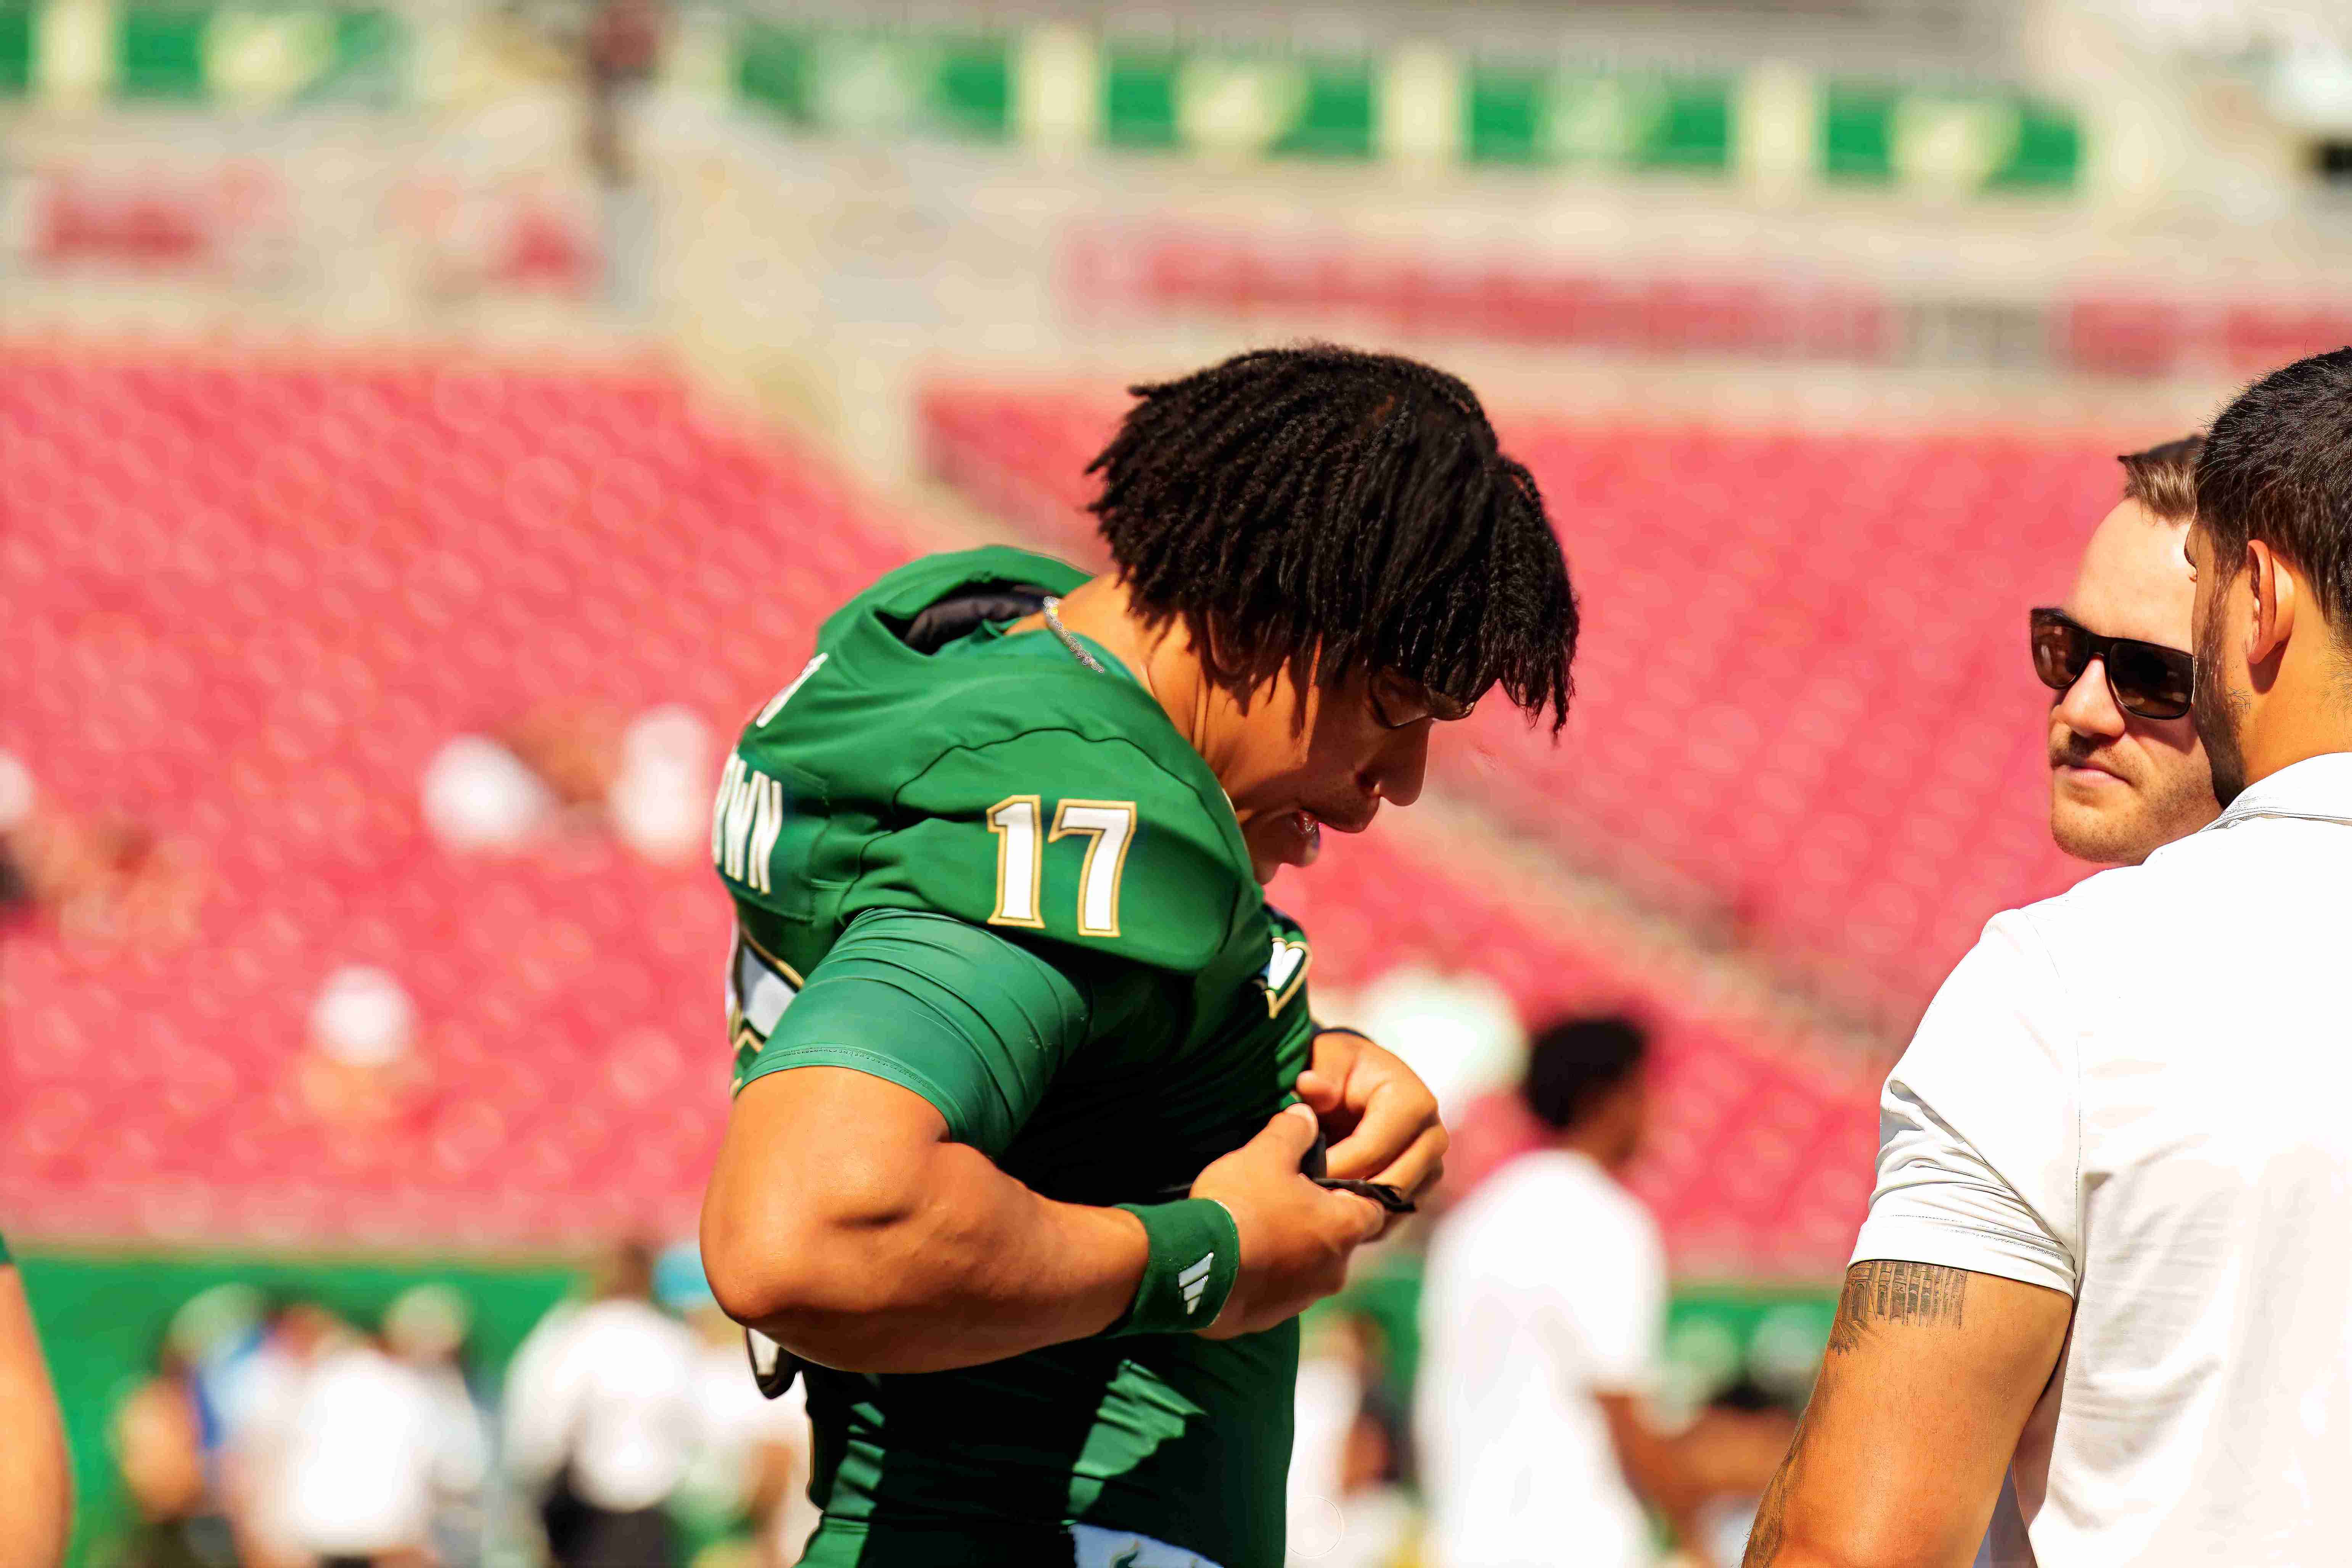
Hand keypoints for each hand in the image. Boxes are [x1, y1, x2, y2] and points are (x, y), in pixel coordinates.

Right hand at [1191, 1104, 1384, 1338]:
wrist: (1193, 1266)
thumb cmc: (1241, 1204)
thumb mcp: (1265, 1153)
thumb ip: (1293, 1131)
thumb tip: (1307, 1115)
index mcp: (1344, 1228)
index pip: (1373, 1208)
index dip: (1354, 1190)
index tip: (1330, 1179)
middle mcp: (1334, 1270)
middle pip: (1337, 1239)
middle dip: (1316, 1221)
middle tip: (1282, 1199)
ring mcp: (1303, 1299)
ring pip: (1308, 1267)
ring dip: (1290, 1250)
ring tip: (1255, 1228)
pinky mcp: (1271, 1318)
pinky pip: (1277, 1291)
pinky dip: (1266, 1275)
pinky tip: (1239, 1257)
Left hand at [1296, 1028, 1446, 1210]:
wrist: (1361, 1082)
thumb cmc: (1342, 1068)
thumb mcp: (1329, 1057)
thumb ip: (1321, 1072)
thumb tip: (1309, 1085)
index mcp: (1414, 1102)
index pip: (1373, 1150)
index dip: (1334, 1166)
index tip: (1298, 1172)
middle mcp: (1433, 1136)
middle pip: (1390, 1184)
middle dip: (1346, 1193)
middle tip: (1305, 1198)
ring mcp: (1432, 1165)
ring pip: (1393, 1205)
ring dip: (1355, 1211)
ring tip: (1315, 1206)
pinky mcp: (1423, 1187)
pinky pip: (1394, 1216)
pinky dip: (1363, 1220)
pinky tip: (1331, 1213)